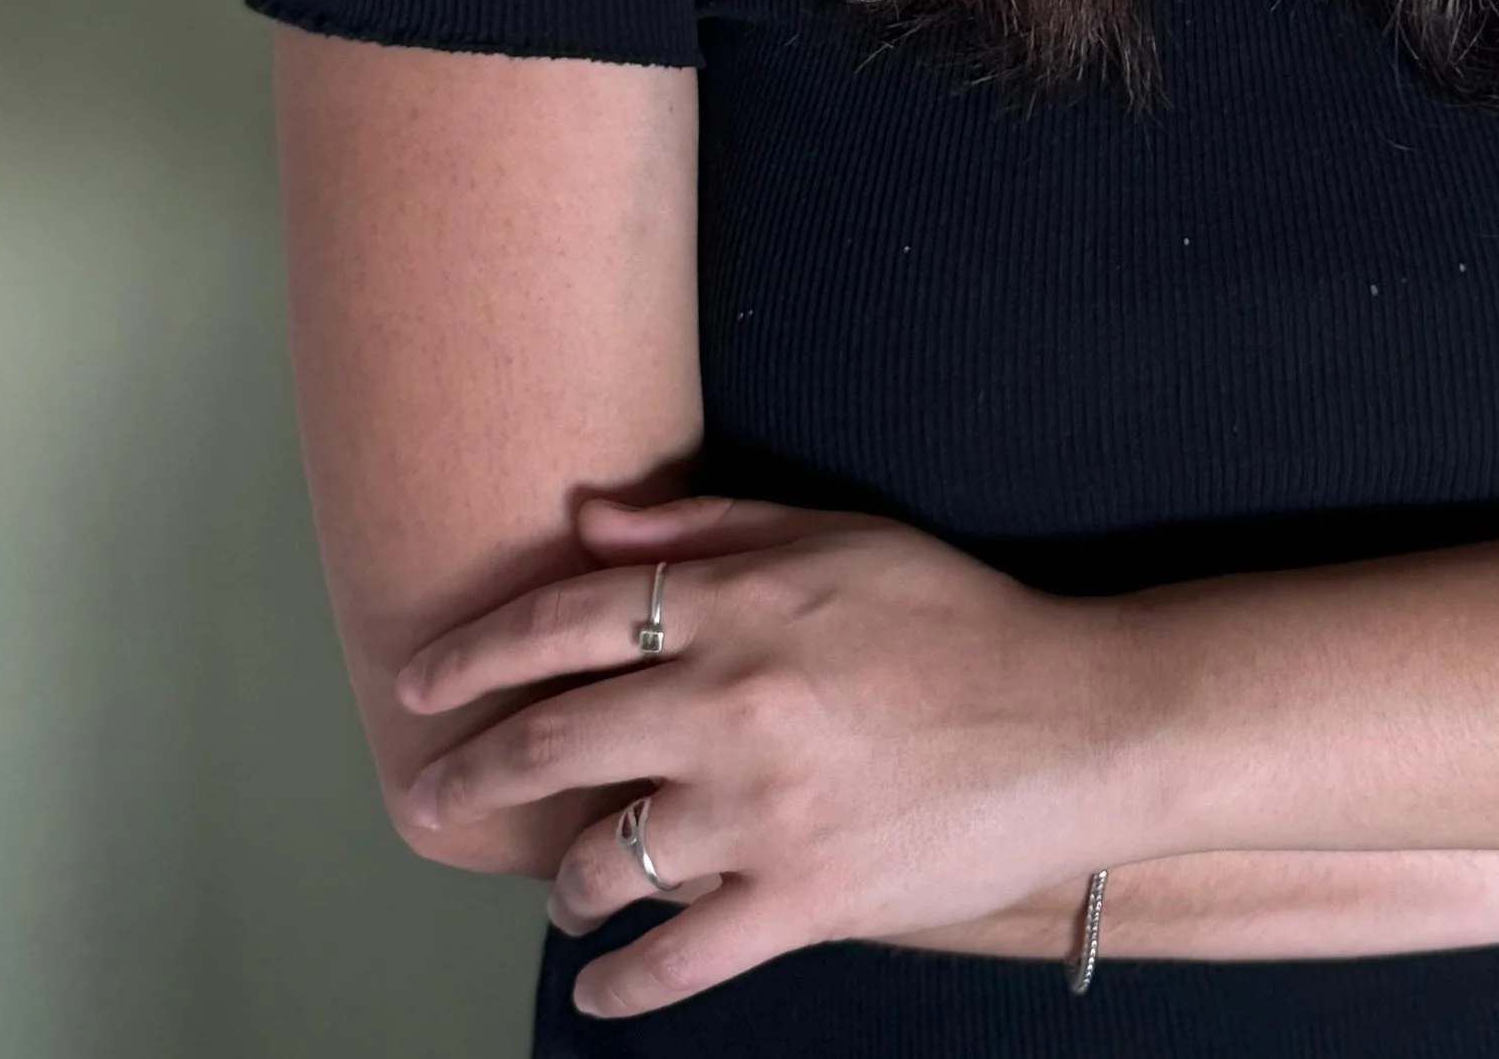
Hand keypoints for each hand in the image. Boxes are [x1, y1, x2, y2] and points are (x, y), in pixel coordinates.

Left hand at [397, 491, 1141, 1019]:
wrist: (1076, 720)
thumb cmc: (957, 617)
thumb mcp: (837, 536)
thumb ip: (707, 525)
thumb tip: (587, 517)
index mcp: (740, 602)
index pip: (567, 618)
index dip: (474, 650)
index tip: (422, 682)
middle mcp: (732, 701)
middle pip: (553, 739)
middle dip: (471, 773)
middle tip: (428, 798)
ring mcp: (763, 809)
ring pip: (603, 859)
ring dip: (561, 883)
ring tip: (560, 891)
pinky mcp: (804, 898)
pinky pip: (679, 957)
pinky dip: (623, 980)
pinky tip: (603, 981)